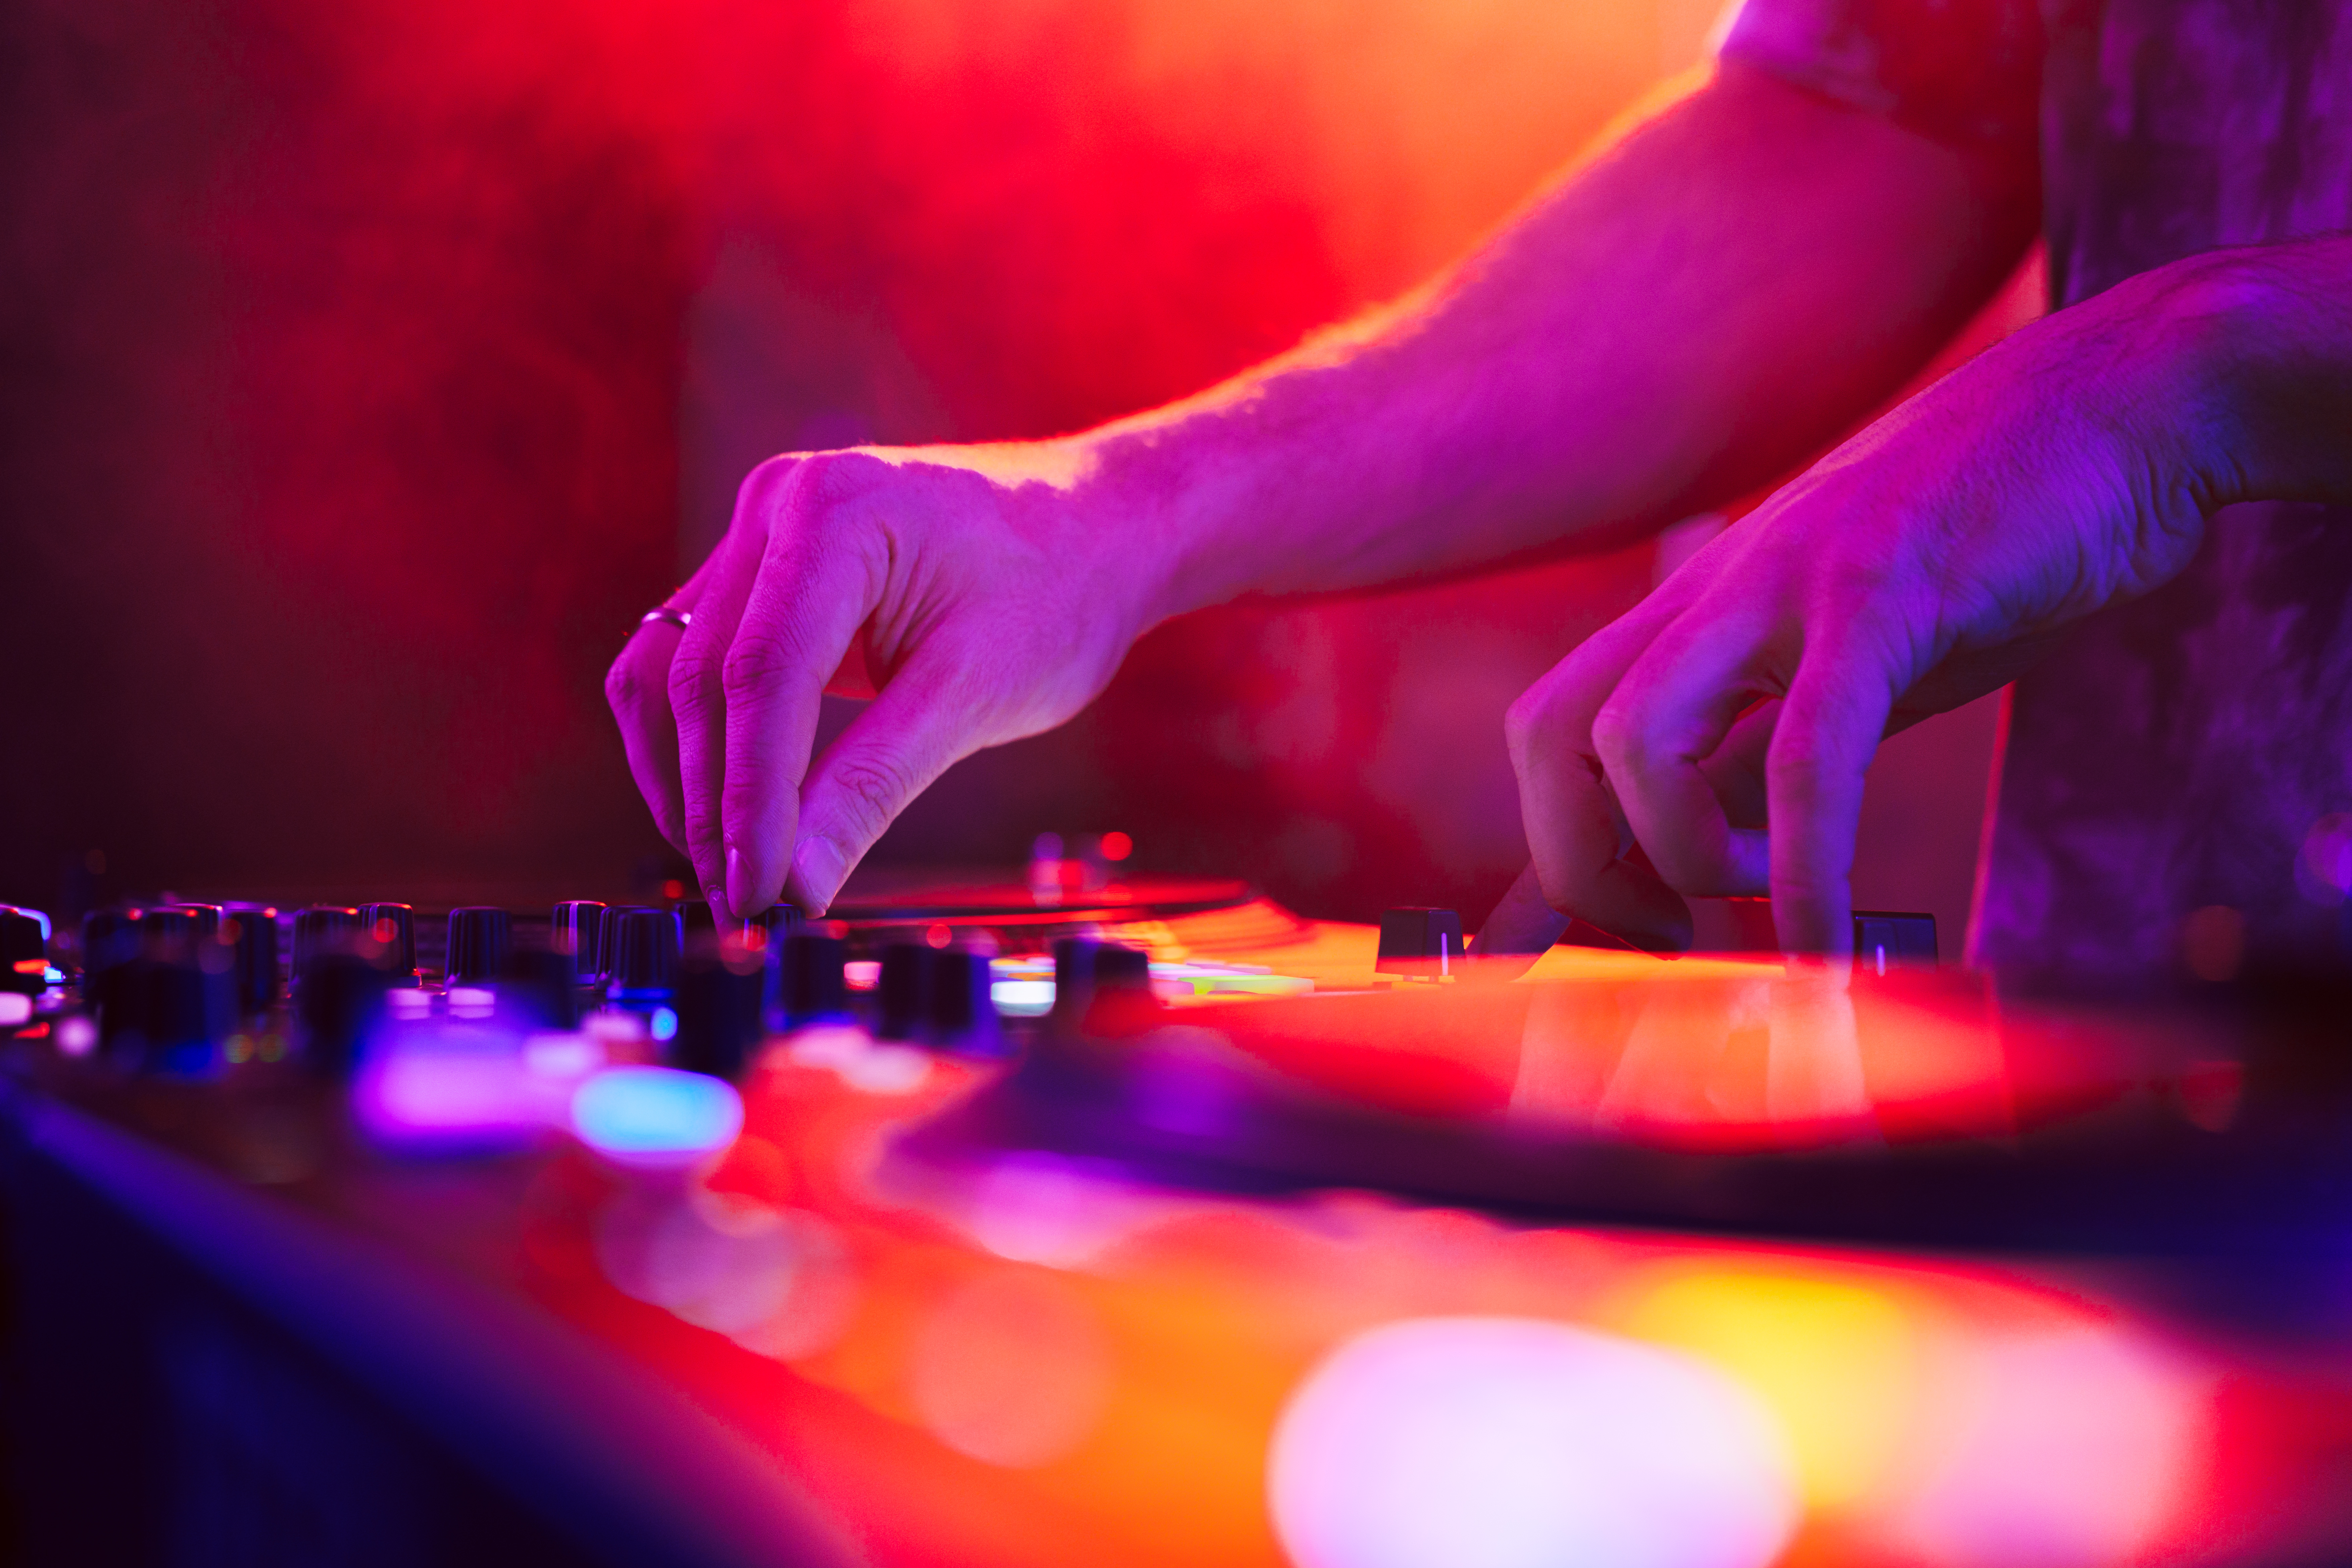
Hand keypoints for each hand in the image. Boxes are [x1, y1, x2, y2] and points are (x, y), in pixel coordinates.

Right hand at [606, 446, 1170, 919]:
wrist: (1095, 527)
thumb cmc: (1058, 592)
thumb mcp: (975, 694)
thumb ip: (873, 783)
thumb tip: (794, 885)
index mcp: (834, 511)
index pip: (760, 676)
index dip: (748, 799)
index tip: (757, 893)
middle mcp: (776, 506)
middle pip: (700, 677)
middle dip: (713, 804)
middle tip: (742, 905)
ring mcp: (759, 534)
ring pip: (670, 672)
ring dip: (687, 779)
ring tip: (728, 875)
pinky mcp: (759, 572)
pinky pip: (691, 662)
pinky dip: (700, 743)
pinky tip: (725, 814)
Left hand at [1503, 262, 2222, 955]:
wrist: (2134, 405)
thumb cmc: (2003, 543)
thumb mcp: (1854, 658)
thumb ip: (1766, 744)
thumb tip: (1711, 841)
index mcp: (1704, 603)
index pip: (1557, 727)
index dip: (1554, 848)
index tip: (1597, 935)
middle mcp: (1717, 587)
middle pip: (1552, 734)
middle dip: (1578, 863)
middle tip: (1669, 933)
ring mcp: (1791, 582)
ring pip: (1639, 739)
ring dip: (1681, 858)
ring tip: (1762, 901)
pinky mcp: (1886, 595)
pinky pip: (1805, 755)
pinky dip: (1801, 869)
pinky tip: (1820, 939)